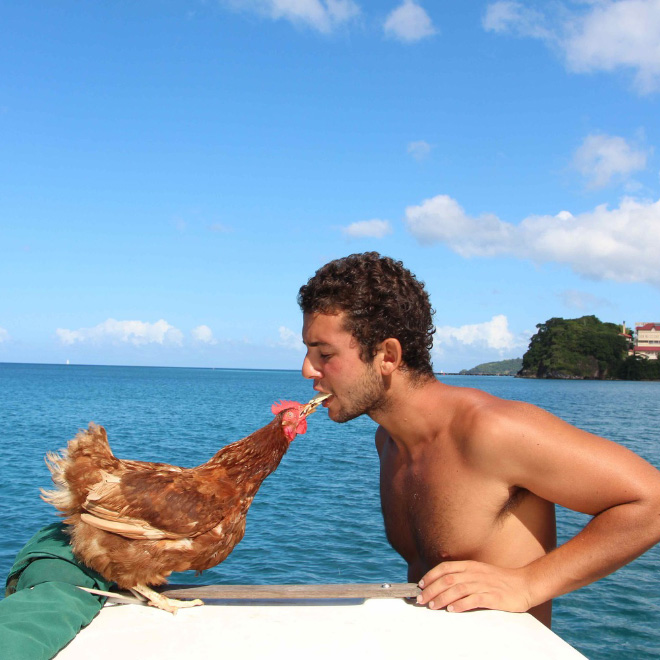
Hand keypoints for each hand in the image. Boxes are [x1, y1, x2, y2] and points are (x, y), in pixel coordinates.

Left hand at [417, 560, 532, 613]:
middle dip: (431, 589)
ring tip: (432, 606)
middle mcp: (474, 573)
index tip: (420, 585)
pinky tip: (452, 610)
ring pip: (457, 589)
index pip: (445, 568)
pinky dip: (460, 604)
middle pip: (447, 579)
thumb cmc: (500, 581)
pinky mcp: (493, 596)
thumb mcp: (479, 572)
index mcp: (470, 566)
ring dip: (442, 598)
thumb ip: (463, 576)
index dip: (430, 576)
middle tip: (421, 600)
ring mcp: (483, 584)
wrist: (524, 584)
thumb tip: (443, 584)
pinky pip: (473, 600)